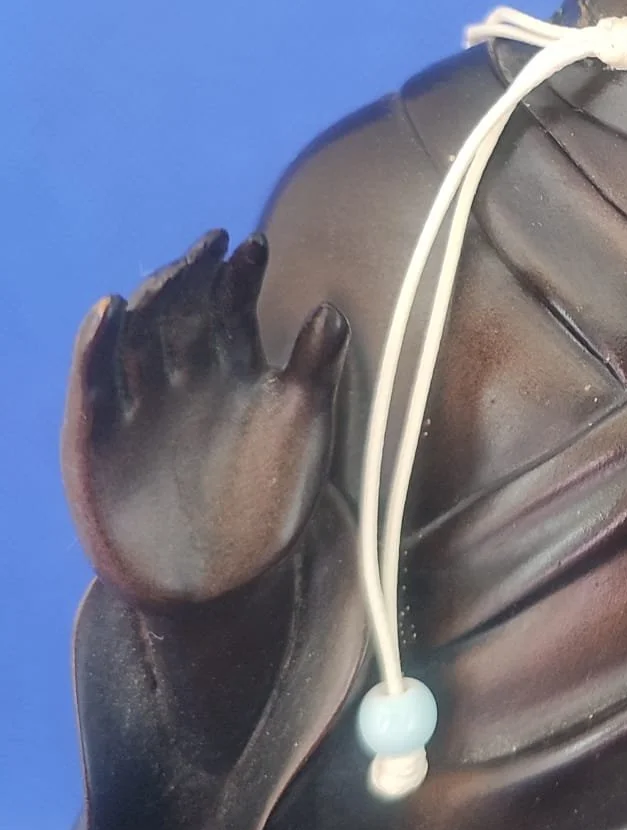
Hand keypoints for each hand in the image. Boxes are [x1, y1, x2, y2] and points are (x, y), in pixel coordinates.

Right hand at [62, 230, 348, 605]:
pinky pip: (93, 387)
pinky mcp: (98, 441)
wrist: (219, 585)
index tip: (254, 245)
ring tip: (172, 272)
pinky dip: (94, 347)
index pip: (227, 304)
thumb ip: (314, 370)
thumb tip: (330, 310)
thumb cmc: (264, 504)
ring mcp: (138, 406)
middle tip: (213, 245)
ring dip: (151, 299)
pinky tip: (106, 313)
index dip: (238, 273)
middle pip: (179, 308)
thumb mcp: (301, 430)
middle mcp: (180, 377)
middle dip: (194, 273)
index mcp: (229, 368)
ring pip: (135, 335)